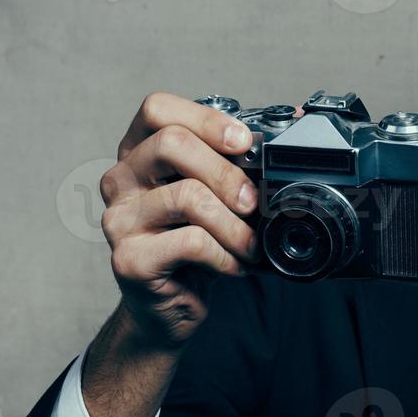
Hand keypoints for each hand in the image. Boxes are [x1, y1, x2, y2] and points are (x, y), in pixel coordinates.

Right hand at [98, 92, 266, 348]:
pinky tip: (233, 265)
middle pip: (170, 144)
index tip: (244, 142)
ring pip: (186, 196)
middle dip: (226, 172)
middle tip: (253, 202)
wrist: (172, 307)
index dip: (205, 119)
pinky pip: (191, 242)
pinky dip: (225, 255)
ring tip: (250, 244)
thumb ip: (240, 159)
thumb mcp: (217, 195)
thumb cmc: (196, 246)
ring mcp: (118, 219)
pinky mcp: (129, 259)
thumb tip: (299, 117)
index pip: (157, 109)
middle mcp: (120, 180)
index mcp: (138, 153)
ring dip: (234, 224)